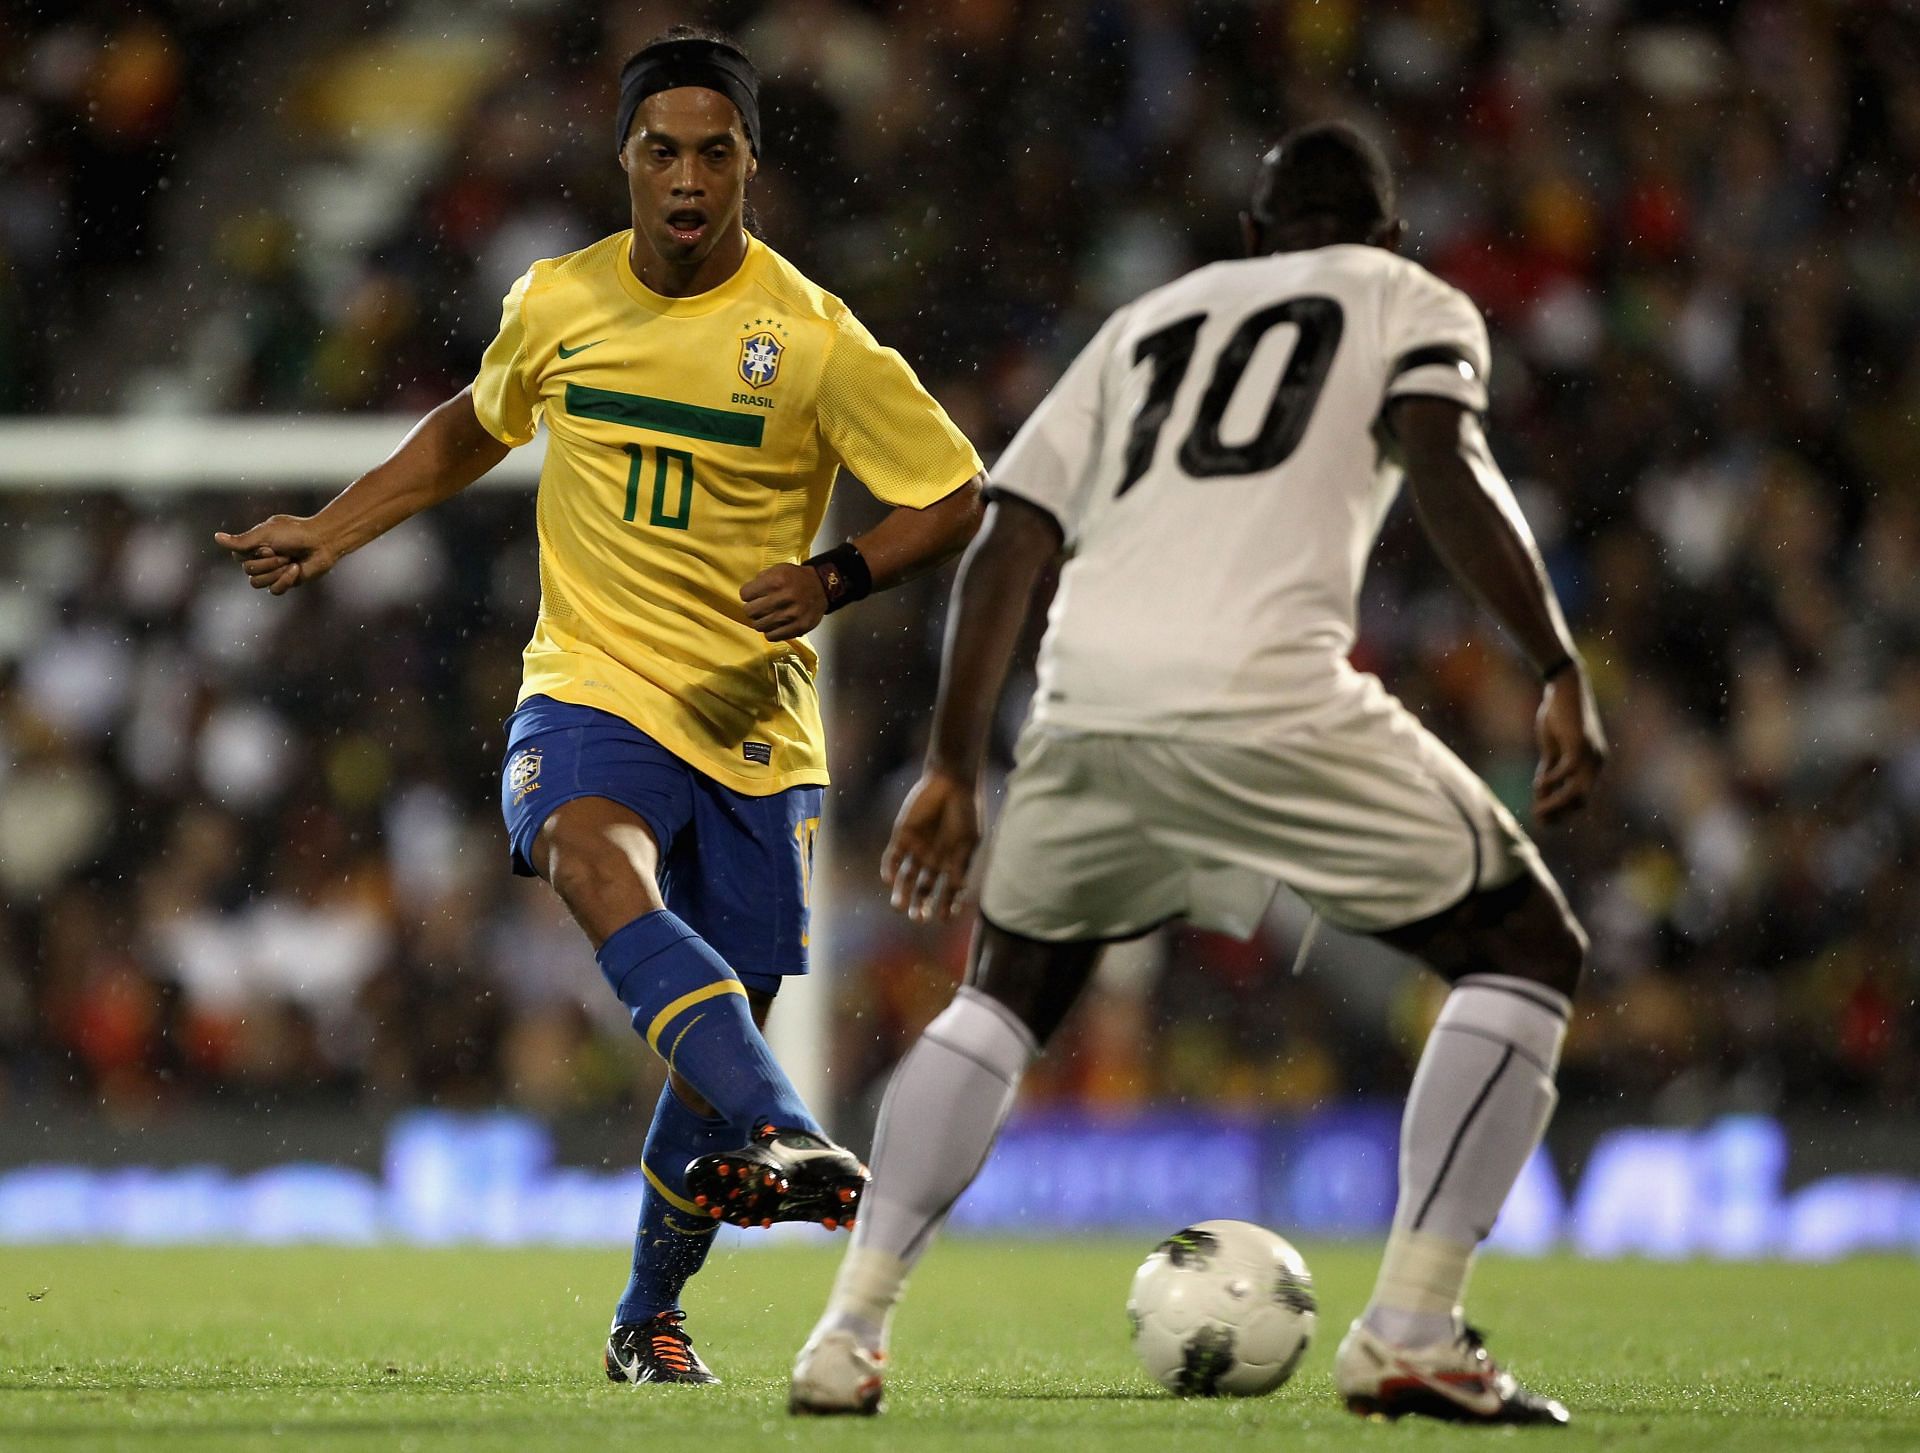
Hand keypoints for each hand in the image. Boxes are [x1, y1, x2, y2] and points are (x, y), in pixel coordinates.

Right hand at [213, 515, 338, 594]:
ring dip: (276, 572)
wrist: (322, 542)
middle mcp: (261, 559)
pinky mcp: (286, 582)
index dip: (253, 554)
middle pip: (248, 571)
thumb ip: (241, 541)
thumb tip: (216, 538)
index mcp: (255, 545)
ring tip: (291, 561)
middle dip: (268, 563)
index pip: (238, 557)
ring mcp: (273, 572)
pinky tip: (296, 569)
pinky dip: (286, 580)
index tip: (269, 545)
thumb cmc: (295, 532)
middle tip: (284, 553)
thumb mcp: (265, 534)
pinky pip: (274, 591)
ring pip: (257, 583)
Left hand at [741, 563, 827, 641]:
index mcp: (777, 581)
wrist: (823, 587)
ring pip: (759, 626)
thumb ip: (761, 580)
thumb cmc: (797, 578)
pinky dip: (770, 632)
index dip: (747, 594)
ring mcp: (791, 615)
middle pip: (749, 611)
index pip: (745, 594)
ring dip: (761, 621)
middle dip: (752, 609)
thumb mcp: (778, 569)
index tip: (752, 596)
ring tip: (768, 616)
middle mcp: (784, 598)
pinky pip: (772, 636)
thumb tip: (747, 595)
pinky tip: (775, 625)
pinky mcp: (798, 627)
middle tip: (759, 607)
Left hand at [881, 768, 981, 922]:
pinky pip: (892, 858)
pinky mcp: (901, 837)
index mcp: (952, 862)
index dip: (946, 906)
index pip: (948, 891)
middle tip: (919, 918)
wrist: (951, 782)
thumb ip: (961, 865)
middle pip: (923, 889)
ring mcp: (916, 849)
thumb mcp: (968, 841)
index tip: (944, 919)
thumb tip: (958, 891)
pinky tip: (891, 880)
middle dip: (921, 905)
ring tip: (900, 906)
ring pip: (905, 879)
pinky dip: (890, 870)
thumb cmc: (966, 811)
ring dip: (902, 893)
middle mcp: (933, 860)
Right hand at [1533, 666, 1607, 824]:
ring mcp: (1590, 755)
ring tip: (1537, 811)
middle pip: (1581, 800)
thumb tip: (1541, 793)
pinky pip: (1568, 771)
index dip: (1561, 812)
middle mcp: (1596, 764)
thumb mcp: (1552, 749)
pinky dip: (1553, 780)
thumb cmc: (1558, 716)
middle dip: (1560, 814)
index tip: (1542, 820)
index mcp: (1591, 766)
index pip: (1580, 799)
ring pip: (1576, 791)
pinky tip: (1538, 784)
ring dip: (1556, 803)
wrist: (1565, 687)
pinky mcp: (1579, 744)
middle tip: (1539, 821)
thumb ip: (1549, 770)